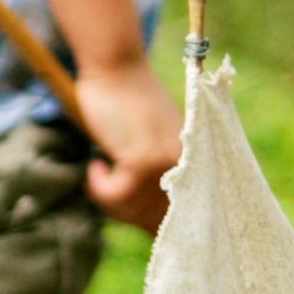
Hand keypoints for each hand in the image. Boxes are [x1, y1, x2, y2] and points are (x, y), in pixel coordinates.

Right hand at [76, 58, 182, 233]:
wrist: (116, 66)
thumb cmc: (125, 103)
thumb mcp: (149, 143)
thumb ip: (155, 176)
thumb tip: (146, 221)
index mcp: (195, 162)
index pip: (184, 214)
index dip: (157, 225)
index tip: (141, 227)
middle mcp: (188, 165)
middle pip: (154, 218)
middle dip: (124, 211)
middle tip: (105, 186)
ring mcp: (166, 162)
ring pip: (131, 209)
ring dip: (107, 195)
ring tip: (101, 167)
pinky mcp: (142, 159)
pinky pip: (114, 196)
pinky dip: (98, 184)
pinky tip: (97, 163)